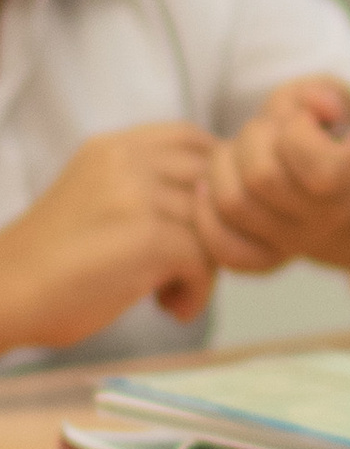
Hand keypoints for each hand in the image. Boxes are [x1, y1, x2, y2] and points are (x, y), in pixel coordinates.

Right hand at [0, 123, 217, 348]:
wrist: (2, 294)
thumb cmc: (54, 261)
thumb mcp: (99, 197)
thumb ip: (150, 186)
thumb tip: (228, 199)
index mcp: (113, 147)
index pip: (193, 140)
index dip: (214, 180)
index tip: (206, 219)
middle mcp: (126, 160)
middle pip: (215, 186)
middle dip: (215, 230)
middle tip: (187, 268)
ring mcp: (137, 195)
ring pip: (214, 228)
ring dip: (203, 269)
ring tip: (169, 292)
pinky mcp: (146, 236)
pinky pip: (203, 263)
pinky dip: (196, 293)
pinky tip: (169, 308)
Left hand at [197, 76, 349, 275]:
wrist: (341, 195)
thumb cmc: (328, 141)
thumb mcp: (336, 106)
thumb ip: (328, 93)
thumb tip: (316, 103)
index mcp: (349, 183)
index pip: (316, 164)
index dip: (298, 128)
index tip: (304, 119)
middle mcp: (323, 220)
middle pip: (262, 178)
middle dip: (253, 138)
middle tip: (264, 130)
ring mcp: (291, 244)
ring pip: (233, 204)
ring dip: (223, 165)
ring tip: (238, 152)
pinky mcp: (261, 259)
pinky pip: (221, 245)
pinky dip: (205, 212)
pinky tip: (210, 185)